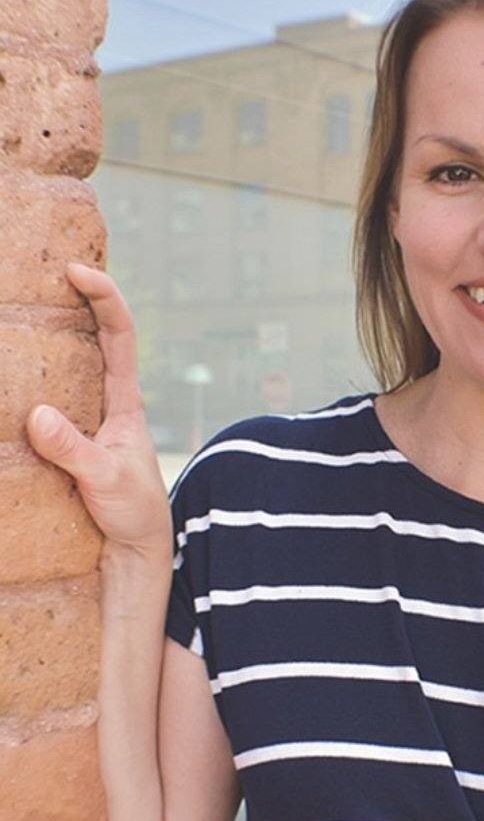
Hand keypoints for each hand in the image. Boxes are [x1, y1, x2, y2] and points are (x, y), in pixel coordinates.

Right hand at [27, 264, 171, 557]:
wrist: (133, 549)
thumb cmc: (134, 511)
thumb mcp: (107, 479)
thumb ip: (74, 450)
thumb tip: (37, 414)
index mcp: (125, 401)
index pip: (120, 335)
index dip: (105, 298)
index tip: (79, 271)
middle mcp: (104, 402)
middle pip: (89, 339)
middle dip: (68, 302)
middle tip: (34, 276)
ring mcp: (82, 419)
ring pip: (60, 369)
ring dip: (39, 341)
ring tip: (10, 314)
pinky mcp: (63, 442)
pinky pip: (40, 404)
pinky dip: (20, 386)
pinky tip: (1, 379)